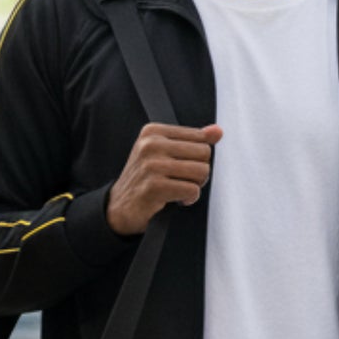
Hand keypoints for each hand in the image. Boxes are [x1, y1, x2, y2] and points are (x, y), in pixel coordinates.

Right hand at [106, 123, 222, 235]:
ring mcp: (151, 165)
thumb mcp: (165, 153)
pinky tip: (176, 200)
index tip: (182, 166)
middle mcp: (151, 144)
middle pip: (204, 153)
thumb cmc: (146, 179)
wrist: (120, 207)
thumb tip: (218, 131)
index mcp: (153, 131)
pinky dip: (189, 199)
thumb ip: (193, 140)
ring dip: (195, 186)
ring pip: (201, 171)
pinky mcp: (154, 186)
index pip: (200, 137)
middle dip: (199, 172)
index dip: (198, 157)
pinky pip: (192, 190)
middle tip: (182, 180)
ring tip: (179, 189)